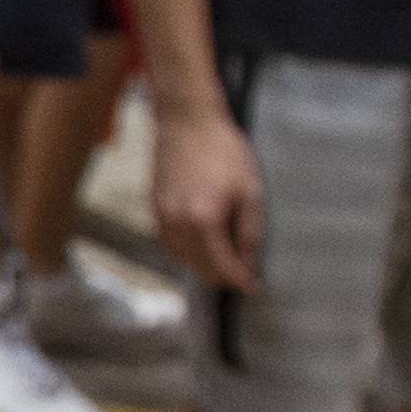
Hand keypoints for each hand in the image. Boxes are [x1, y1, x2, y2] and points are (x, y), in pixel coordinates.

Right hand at [152, 104, 262, 292]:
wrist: (186, 123)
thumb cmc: (223, 151)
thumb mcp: (250, 190)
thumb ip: (250, 232)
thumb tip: (250, 264)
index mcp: (203, 221)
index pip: (222, 266)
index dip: (242, 281)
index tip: (256, 289)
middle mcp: (177, 224)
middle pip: (199, 268)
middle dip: (223, 277)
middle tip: (245, 277)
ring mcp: (161, 217)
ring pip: (181, 258)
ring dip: (203, 266)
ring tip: (225, 262)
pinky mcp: (154, 208)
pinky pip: (169, 243)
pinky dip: (186, 252)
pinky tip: (202, 244)